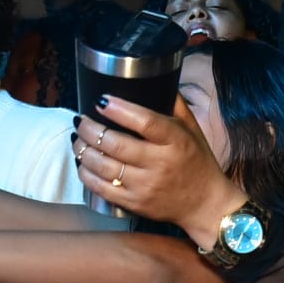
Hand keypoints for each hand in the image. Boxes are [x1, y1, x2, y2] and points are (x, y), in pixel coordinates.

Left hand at [72, 95, 246, 245]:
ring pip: (104, 166)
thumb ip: (174, 104)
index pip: (145, 122)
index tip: (101, 100)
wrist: (205, 204)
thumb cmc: (197, 162)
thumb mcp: (192, 129)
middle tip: (81, 120)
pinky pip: (102, 188)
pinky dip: (86, 174)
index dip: (120, 110)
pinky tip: (82, 163)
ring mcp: (145, 186)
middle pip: (116, 144)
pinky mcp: (135, 204)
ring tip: (78, 139)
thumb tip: (155, 78)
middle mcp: (160, 164)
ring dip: (84, 150)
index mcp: (176, 141)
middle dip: (91, 130)